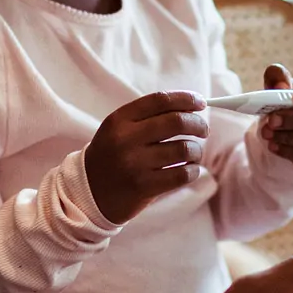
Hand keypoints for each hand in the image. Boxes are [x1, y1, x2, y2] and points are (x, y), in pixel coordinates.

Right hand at [85, 92, 208, 223]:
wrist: (88, 193)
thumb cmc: (112, 156)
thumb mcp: (119, 130)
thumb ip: (149, 117)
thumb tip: (192, 107)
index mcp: (120, 120)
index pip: (160, 100)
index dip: (185, 99)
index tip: (201, 103)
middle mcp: (125, 139)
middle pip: (176, 122)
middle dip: (198, 124)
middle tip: (204, 130)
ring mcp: (134, 164)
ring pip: (184, 149)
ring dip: (197, 150)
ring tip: (194, 153)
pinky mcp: (143, 187)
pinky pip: (182, 174)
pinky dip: (193, 170)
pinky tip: (190, 170)